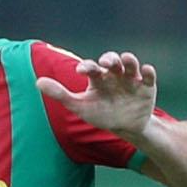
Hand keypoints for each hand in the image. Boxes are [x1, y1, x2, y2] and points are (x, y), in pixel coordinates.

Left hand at [35, 50, 155, 137]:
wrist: (126, 128)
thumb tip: (37, 82)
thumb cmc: (101, 114)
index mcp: (98, 77)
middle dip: (110, 59)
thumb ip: (60, 94)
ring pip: (130, 64)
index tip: (80, 71)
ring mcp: (131, 79)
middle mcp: (114, 74)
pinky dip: (148, 72)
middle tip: (107, 63)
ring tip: (127, 61)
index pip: (91, 67)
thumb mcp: (80, 106)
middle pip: (112, 61)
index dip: (87, 67)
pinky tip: (146, 70)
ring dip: (129, 60)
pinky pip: (148, 76)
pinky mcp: (147, 86)